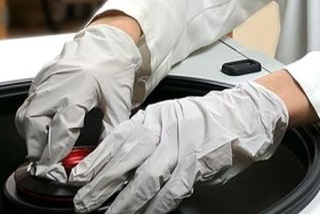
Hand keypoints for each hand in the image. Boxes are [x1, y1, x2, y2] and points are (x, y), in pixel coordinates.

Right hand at [15, 25, 141, 180]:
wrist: (109, 40)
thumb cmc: (114, 67)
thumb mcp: (119, 100)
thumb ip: (111, 128)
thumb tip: (102, 152)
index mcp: (79, 91)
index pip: (61, 129)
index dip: (56, 152)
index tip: (56, 167)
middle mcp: (58, 86)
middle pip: (33, 122)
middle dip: (36, 145)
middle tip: (45, 159)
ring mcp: (46, 79)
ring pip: (24, 112)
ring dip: (30, 132)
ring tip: (43, 143)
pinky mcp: (41, 76)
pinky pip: (28, 101)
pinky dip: (30, 117)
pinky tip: (43, 123)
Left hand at [70, 82, 288, 213]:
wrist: (242, 115)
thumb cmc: (205, 119)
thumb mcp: (171, 117)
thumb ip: (147, 133)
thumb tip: (116, 158)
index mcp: (155, 117)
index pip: (119, 137)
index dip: (97, 159)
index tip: (78, 177)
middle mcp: (165, 129)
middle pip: (126, 158)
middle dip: (101, 183)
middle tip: (83, 202)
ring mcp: (181, 147)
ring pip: (145, 178)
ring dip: (124, 201)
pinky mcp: (197, 164)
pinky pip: (171, 190)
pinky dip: (156, 206)